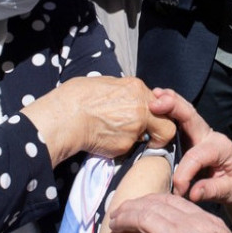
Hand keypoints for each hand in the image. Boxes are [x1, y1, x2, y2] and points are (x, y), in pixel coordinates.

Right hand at [21, 76, 175, 166]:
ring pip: (147, 139)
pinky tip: (104, 139)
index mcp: (136, 88)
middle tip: (150, 138)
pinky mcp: (125, 146)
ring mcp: (135, 129)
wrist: (64, 117)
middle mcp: (141, 108)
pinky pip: (129, 149)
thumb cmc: (77, 97)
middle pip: (167, 127)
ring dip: (136, 139)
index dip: (158, 115)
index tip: (151, 121)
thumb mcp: (105, 83)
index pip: (163, 105)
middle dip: (159, 134)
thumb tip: (129, 97)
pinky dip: (120, 147)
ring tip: (114, 134)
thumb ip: (124, 92)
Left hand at [109, 193, 231, 232]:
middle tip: (120, 211)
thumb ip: (202, 232)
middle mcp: (189, 224)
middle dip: (133, 206)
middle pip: (153, 204)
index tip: (140, 203)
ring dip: (124, 220)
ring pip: (142, 219)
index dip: (151, 199)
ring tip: (114, 225)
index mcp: (203, 219)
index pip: (171, 200)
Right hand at [149, 88, 231, 204]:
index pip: (196, 156)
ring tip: (154, 94)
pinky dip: (168, 107)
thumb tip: (192, 193)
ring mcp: (199, 133)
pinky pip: (179, 118)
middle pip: (191, 117)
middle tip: (155, 103)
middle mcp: (209, 135)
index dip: (183, 174)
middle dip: (173, 108)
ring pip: (184, 112)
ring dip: (169, 102)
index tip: (179, 191)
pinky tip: (157, 99)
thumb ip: (211, 191)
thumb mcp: (231, 191)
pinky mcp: (190, 135)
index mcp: (220, 148)